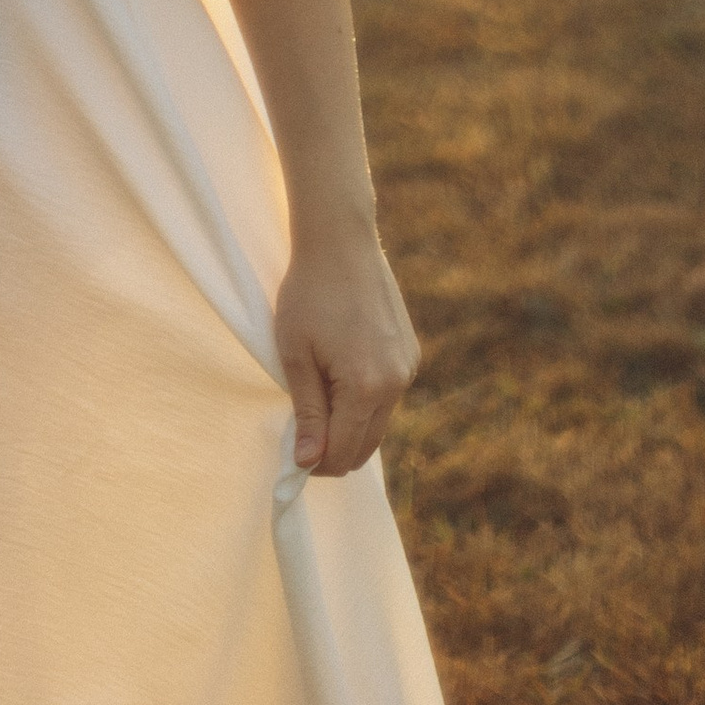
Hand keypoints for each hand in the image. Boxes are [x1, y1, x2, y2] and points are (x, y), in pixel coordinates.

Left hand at [273, 232, 419, 476]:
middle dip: (334, 450)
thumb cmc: (308, 293)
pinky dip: (365, 400)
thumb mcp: (297, 355)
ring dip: (350, 425)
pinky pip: (388, 394)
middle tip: (302, 436)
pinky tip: (339, 372)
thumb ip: (307, 412)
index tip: (294, 458)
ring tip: (317, 397)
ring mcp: (408, 367)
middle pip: (366, 445)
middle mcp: (397, 383)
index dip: (316, 463)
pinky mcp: (410, 352)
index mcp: (366, 387)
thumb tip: (307, 462)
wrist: (340, 240)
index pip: (344, 451)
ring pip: (379, 421)